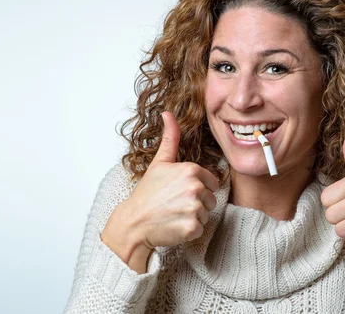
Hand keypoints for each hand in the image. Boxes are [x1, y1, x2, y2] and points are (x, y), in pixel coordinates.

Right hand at [101, 111, 218, 271]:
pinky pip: (200, 229)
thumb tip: (168, 113)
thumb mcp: (159, 163)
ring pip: (206, 214)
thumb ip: (170, 138)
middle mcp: (195, 187)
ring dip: (193, 217)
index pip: (211, 182)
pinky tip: (174, 225)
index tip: (179, 191)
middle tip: (175, 204)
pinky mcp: (192, 227)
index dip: (197, 188)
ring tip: (174, 214)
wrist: (134, 222)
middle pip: (211, 199)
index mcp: (190, 170)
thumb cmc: (147, 193)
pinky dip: (189, 231)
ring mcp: (194, 208)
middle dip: (196, 203)